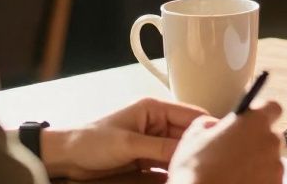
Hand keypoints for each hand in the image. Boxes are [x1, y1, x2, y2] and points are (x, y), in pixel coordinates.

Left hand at [41, 97, 205, 179]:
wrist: (65, 159)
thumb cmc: (91, 141)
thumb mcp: (128, 144)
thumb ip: (160, 148)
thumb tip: (188, 152)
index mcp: (155, 109)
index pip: (191, 115)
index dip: (207, 127)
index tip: (221, 141)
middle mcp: (158, 124)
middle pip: (188, 136)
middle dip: (198, 148)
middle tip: (212, 161)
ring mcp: (153, 143)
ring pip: (180, 152)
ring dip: (186, 161)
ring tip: (199, 170)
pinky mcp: (147, 160)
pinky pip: (168, 165)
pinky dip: (175, 171)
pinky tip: (182, 175)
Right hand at [168, 101, 284, 183]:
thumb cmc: (197, 171)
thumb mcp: (193, 138)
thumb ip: (207, 124)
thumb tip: (211, 126)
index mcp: (255, 122)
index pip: (272, 107)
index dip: (261, 113)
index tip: (250, 121)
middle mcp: (271, 141)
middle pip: (271, 136)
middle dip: (258, 142)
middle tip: (236, 152)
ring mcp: (276, 166)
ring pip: (271, 160)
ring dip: (258, 163)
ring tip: (235, 173)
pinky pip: (270, 179)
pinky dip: (259, 180)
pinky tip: (240, 183)